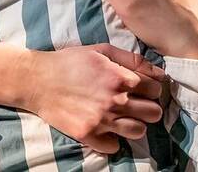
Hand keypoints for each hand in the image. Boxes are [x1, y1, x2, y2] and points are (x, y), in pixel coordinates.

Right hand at [24, 43, 164, 153]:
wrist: (37, 80)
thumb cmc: (70, 61)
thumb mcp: (101, 51)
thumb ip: (132, 59)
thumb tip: (159, 73)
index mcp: (120, 78)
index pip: (155, 90)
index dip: (152, 88)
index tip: (144, 89)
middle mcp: (115, 101)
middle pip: (153, 113)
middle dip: (149, 107)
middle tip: (137, 104)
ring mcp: (102, 120)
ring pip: (139, 132)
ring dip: (134, 124)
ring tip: (123, 117)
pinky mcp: (88, 134)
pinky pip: (114, 146)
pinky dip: (112, 139)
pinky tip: (106, 128)